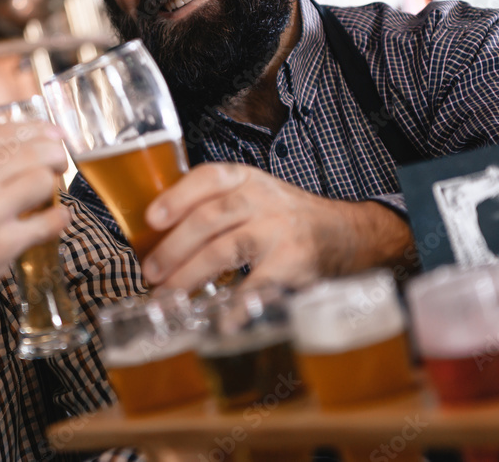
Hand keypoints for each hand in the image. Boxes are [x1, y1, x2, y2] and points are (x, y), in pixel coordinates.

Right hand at [0, 121, 71, 326]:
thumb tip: (16, 145)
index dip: (41, 131)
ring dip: (53, 187)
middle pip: (35, 151)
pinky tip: (55, 221)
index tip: (55, 136)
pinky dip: (59, 219)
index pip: (9, 131)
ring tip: (47, 197)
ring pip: (43, 180)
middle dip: (55, 156)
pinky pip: (49, 221)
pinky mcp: (1, 245)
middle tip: (58, 166)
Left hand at [138, 163, 411, 289]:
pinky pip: (260, 284)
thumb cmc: (285, 219)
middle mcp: (262, 200)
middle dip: (174, 247)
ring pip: (226, 248)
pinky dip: (238, 304)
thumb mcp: (253, 196)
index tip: (152, 219)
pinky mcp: (294, 262)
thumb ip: (213, 207)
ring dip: (191, 274)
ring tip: (169, 295)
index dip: (177, 197)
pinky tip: (221, 320)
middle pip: (209, 218)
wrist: (347, 234)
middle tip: (151, 272)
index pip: (208, 178)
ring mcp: (280, 230)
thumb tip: (157, 237)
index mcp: (246, 180)